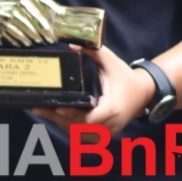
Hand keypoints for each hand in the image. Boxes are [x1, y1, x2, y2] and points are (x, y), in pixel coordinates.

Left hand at [32, 44, 154, 137]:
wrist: (143, 93)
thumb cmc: (126, 77)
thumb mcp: (111, 61)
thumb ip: (93, 52)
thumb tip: (72, 45)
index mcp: (112, 108)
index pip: (89, 119)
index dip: (72, 115)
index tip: (56, 108)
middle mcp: (110, 125)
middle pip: (79, 128)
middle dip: (58, 119)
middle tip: (38, 109)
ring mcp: (108, 133)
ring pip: (79, 134)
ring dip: (62, 124)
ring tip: (43, 112)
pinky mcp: (105, 135)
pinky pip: (83, 136)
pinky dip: (70, 128)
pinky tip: (57, 118)